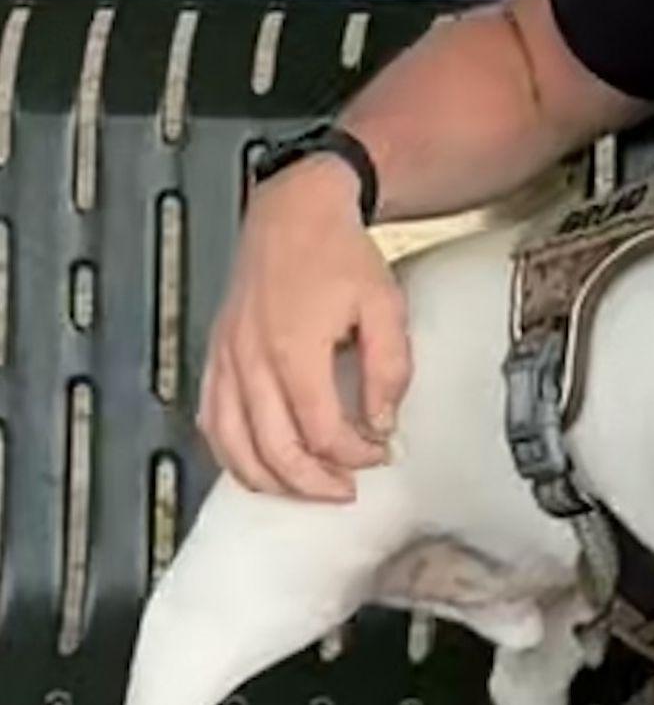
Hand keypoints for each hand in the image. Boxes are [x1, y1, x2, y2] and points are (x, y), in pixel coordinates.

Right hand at [199, 157, 411, 500]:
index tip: (381, 453)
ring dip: (271, 480)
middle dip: (313, 483)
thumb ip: (389, 369)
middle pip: (273, 451)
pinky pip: (211, 422)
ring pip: (233, 447)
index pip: (321, 431)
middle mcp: (250, 361)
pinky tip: (260, 465)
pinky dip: (233, 455)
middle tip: (346, 491)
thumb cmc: (340, 255)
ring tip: (307, 490)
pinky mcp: (214, 357)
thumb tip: (381, 422)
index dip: (354, 454)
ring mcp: (225, 361)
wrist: (292, 213)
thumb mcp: (385, 305)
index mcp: (295, 349)